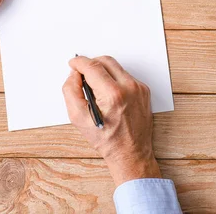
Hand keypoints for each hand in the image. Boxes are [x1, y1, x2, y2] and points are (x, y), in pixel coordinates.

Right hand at [63, 56, 161, 186]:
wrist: (131, 153)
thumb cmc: (107, 140)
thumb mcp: (78, 118)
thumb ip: (71, 91)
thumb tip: (73, 74)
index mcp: (113, 95)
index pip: (92, 66)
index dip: (79, 62)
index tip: (73, 63)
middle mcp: (129, 88)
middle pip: (105, 61)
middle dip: (91, 64)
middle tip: (82, 75)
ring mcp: (139, 88)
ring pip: (116, 67)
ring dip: (103, 72)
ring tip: (96, 89)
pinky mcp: (144, 90)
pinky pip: (125, 76)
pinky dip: (114, 80)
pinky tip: (109, 95)